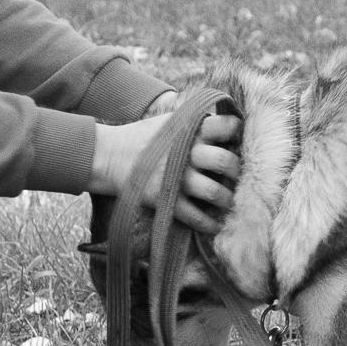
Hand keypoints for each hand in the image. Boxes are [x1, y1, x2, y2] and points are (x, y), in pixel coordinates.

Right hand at [89, 112, 241, 232]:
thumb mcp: (170, 121)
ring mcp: (177, 178)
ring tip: (228, 202)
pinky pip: (195, 217)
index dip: (235, 132)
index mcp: (190, 130)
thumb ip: (195, 122)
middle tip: (235, 176)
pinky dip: (209, 224)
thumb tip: (222, 124)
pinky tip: (214, 225)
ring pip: (215, 192)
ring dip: (227, 200)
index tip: (236, 138)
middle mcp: (187, 153)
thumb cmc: (143, 137)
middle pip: (224, 161)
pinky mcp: (167, 200)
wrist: (110, 156)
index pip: (225, 125)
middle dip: (235, 171)